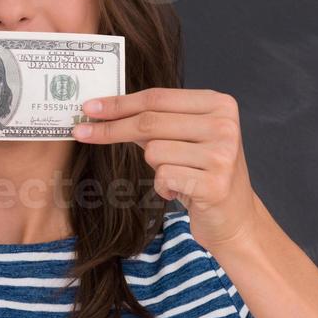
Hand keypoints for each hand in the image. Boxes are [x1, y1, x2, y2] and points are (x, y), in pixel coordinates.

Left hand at [70, 87, 261, 248]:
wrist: (235, 219)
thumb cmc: (202, 174)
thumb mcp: (183, 139)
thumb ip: (154, 121)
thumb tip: (103, 109)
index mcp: (219, 104)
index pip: (157, 97)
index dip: (119, 103)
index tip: (89, 108)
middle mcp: (225, 124)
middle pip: (150, 121)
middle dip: (112, 128)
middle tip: (82, 132)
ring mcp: (223, 154)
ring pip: (154, 151)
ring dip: (155, 167)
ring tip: (178, 175)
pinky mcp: (215, 184)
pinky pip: (163, 177)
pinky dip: (164, 187)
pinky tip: (183, 192)